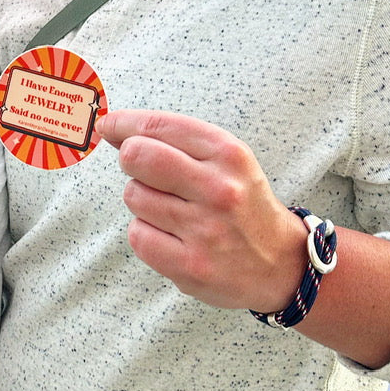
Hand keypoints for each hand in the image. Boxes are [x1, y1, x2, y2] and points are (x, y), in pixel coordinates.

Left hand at [96, 109, 306, 313]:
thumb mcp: (227, 160)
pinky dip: (145, 233)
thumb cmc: (242, 203)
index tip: (108, 125)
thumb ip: (176, 141)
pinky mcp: (190, 267)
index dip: (123, 123)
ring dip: (142, 200)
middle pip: (138, 156)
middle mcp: (218, 189)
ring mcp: (205, 230)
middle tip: (142, 170)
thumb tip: (113, 128)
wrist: (281, 264)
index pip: (159, 127)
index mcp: (228, 154)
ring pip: (134, 196)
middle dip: (130, 159)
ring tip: (171, 210)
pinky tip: (170, 236)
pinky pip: (137, 235)